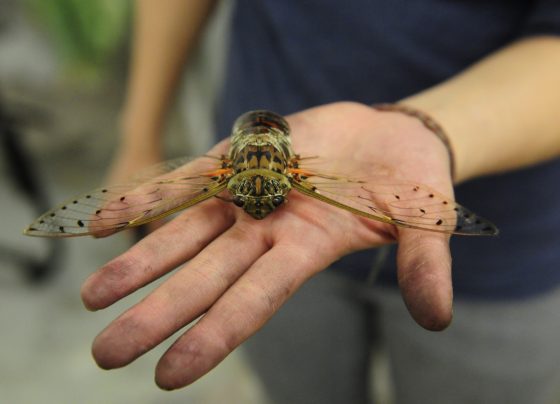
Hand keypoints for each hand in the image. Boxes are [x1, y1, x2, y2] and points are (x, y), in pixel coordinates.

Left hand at [81, 102, 453, 388]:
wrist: (388, 137)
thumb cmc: (411, 184)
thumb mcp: (425, 222)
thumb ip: (425, 264)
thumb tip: (437, 317)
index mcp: (307, 251)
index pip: (253, 302)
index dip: (214, 336)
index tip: (167, 376)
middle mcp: (267, 231)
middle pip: (204, 277)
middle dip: (156, 313)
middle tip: (105, 354)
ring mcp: (248, 195)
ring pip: (185, 233)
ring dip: (138, 262)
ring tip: (92, 297)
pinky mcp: (240, 159)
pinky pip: (186, 180)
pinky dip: (147, 198)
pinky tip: (104, 222)